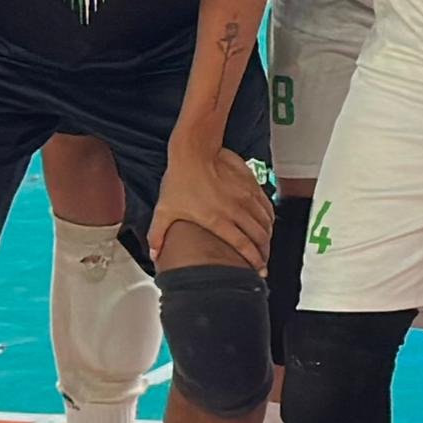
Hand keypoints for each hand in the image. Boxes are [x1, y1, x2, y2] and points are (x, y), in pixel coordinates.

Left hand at [153, 142, 275, 265]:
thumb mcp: (165, 210)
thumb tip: (153, 253)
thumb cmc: (181, 179)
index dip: (254, 261)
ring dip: (268, 237)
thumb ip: (158, 235)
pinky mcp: (251, 185)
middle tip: (263, 262)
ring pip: (266, 222)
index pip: (244, 246)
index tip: (258, 270)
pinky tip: (267, 222)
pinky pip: (267, 206)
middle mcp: (237, 211)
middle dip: (264, 253)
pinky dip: (269, 218)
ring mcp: (246, 197)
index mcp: (219, 221)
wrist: (195, 152)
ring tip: (266, 246)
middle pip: (260, 237)